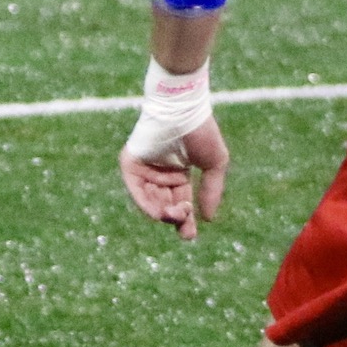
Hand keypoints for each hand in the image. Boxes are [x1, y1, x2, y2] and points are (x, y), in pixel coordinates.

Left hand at [120, 118, 228, 241]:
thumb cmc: (201, 132)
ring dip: (164, 214)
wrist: (184, 110)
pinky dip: (146, 204)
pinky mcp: (131, 163)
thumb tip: (207, 218)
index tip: (190, 236)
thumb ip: (211, 191)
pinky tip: (161, 213)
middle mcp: (160, 173)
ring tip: (177, 215)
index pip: (180, 203)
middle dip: (176, 220)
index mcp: (178, 173)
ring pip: (150, 202)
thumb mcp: (214, 165)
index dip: (185, 221)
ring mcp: (144, 169)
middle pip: (165, 206)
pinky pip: (135, 190)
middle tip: (185, 230)